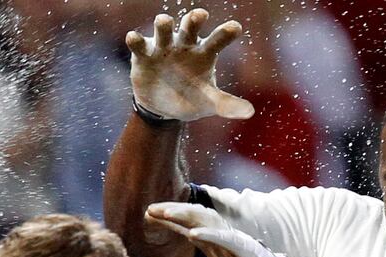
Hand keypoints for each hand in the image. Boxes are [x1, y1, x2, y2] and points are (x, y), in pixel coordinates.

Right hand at [127, 9, 253, 120]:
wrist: (163, 109)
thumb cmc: (192, 98)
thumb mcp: (210, 102)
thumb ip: (227, 105)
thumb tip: (250, 112)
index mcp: (205, 53)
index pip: (218, 39)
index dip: (226, 33)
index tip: (236, 28)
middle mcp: (185, 44)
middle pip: (191, 26)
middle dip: (194, 20)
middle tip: (200, 16)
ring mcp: (164, 47)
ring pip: (163, 29)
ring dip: (163, 24)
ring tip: (164, 22)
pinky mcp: (144, 55)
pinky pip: (139, 44)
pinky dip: (136, 40)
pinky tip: (134, 38)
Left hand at [145, 203, 314, 256]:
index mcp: (213, 243)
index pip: (186, 227)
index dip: (168, 220)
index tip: (147, 214)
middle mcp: (222, 237)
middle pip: (193, 219)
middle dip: (172, 212)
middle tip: (150, 208)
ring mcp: (234, 241)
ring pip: (207, 223)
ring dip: (186, 215)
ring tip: (165, 212)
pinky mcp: (246, 250)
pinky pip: (226, 239)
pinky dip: (209, 235)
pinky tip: (192, 234)